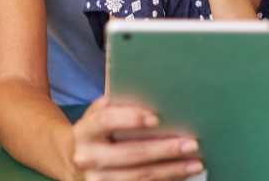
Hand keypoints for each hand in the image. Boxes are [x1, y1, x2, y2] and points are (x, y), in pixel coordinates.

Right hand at [70, 96, 202, 179]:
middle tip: (191, 144)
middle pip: (130, 154)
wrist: (73, 162)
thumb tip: (151, 95)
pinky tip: (181, 175)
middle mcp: (87, 158)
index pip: (106, 121)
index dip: (130, 118)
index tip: (156, 117)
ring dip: (172, 170)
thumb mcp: (97, 115)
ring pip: (139, 177)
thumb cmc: (95, 132)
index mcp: (84, 131)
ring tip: (195, 163)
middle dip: (164, 149)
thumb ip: (115, 105)